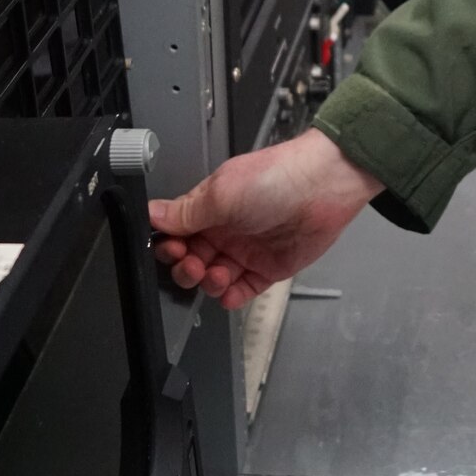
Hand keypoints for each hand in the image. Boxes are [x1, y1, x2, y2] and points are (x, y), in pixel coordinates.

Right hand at [148, 128, 382, 308]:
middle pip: (190, 259)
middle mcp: (225, 229)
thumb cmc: (275, 178)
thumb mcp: (221, 192)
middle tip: (193, 263)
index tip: (171, 250)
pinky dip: (231, 297)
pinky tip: (229, 292)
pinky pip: (242, 291)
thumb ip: (185, 211)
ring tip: (218, 273)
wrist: (324, 186)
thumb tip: (151, 212)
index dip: (169, 246)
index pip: (177, 233)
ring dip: (208, 282)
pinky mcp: (268, 269)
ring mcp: (246, 250)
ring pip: (212, 278)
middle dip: (185, 267)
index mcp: (210, 206)